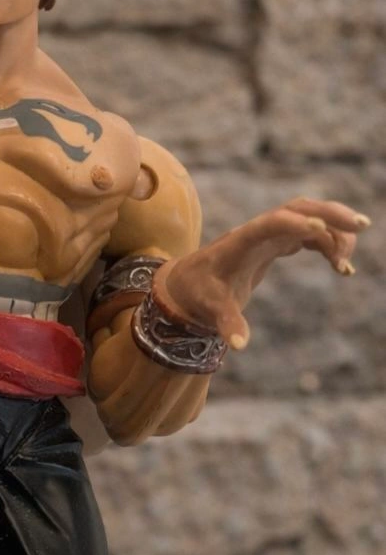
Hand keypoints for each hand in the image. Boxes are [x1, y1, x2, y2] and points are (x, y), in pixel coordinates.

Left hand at [157, 198, 370, 349]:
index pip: (270, 223)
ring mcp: (271, 234)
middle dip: (330, 213)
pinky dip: (329, 245)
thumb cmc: (200, 293)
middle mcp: (259, 231)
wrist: (192, 283)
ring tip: (346, 268)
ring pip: (310, 218)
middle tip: (362, 226)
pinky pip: (311, 234)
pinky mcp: (278, 242)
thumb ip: (226, 323)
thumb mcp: (210, 310)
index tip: (319, 230)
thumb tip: (238, 346)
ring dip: (335, 232)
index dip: (294, 223)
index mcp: (241, 241)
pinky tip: (342, 269)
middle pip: (299, 208)